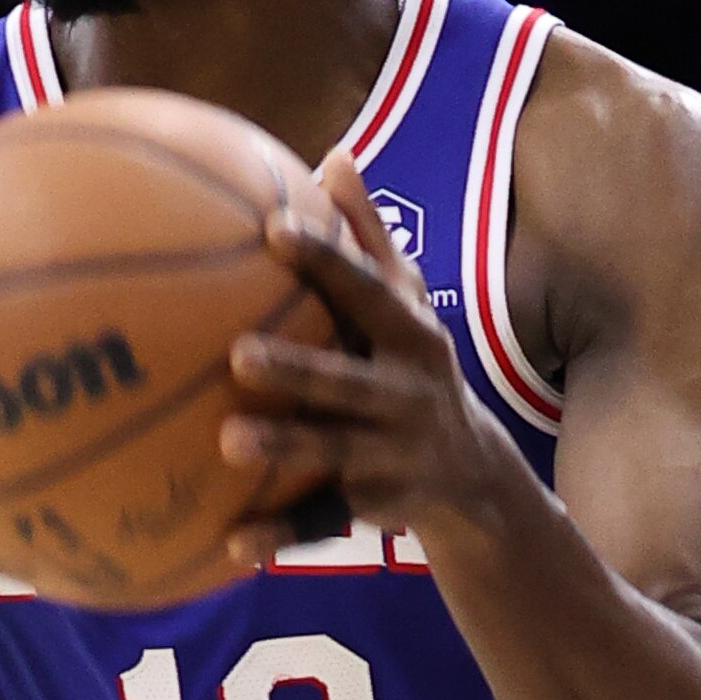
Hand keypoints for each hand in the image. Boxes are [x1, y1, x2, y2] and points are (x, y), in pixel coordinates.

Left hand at [218, 156, 517, 571]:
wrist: (473, 474)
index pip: (365, 292)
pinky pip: (322, 524)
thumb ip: (369, 236)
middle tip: (238, 354)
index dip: (325, 260)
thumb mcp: (405, 302)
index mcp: (409, 337)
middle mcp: (406, 394)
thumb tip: (335, 154)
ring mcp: (392, 454)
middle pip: (350, 380)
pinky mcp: (376, 505)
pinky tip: (229, 544)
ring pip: (333, 452)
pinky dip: (278, 536)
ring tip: (227, 444)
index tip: (275, 229)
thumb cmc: (412, 363)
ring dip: (285, 448)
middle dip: (301, 369)